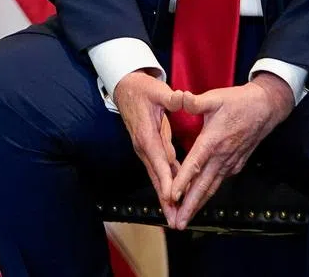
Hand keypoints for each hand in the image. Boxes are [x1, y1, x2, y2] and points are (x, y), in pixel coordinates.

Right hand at [112, 70, 182, 221]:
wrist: (125, 87)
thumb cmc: (142, 89)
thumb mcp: (157, 90)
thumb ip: (170, 97)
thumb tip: (182, 98)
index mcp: (146, 134)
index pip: (158, 160)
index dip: (166, 179)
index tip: (173, 197)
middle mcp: (144, 146)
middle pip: (156, 177)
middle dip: (165, 199)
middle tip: (174, 221)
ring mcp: (145, 149)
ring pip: (157, 177)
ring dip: (166, 197)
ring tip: (175, 217)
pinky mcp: (149, 149)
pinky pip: (159, 170)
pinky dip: (166, 185)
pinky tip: (175, 197)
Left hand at [170, 72, 293, 228]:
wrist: (265, 109)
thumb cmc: (237, 102)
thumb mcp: (215, 97)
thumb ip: (195, 101)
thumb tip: (180, 97)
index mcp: (213, 140)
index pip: (195, 164)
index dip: (183, 181)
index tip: (172, 196)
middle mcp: (222, 157)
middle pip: (203, 186)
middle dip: (189, 206)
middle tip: (176, 223)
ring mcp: (230, 163)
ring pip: (211, 188)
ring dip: (198, 205)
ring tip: (184, 219)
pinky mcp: (234, 165)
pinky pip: (218, 182)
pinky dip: (206, 194)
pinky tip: (198, 201)